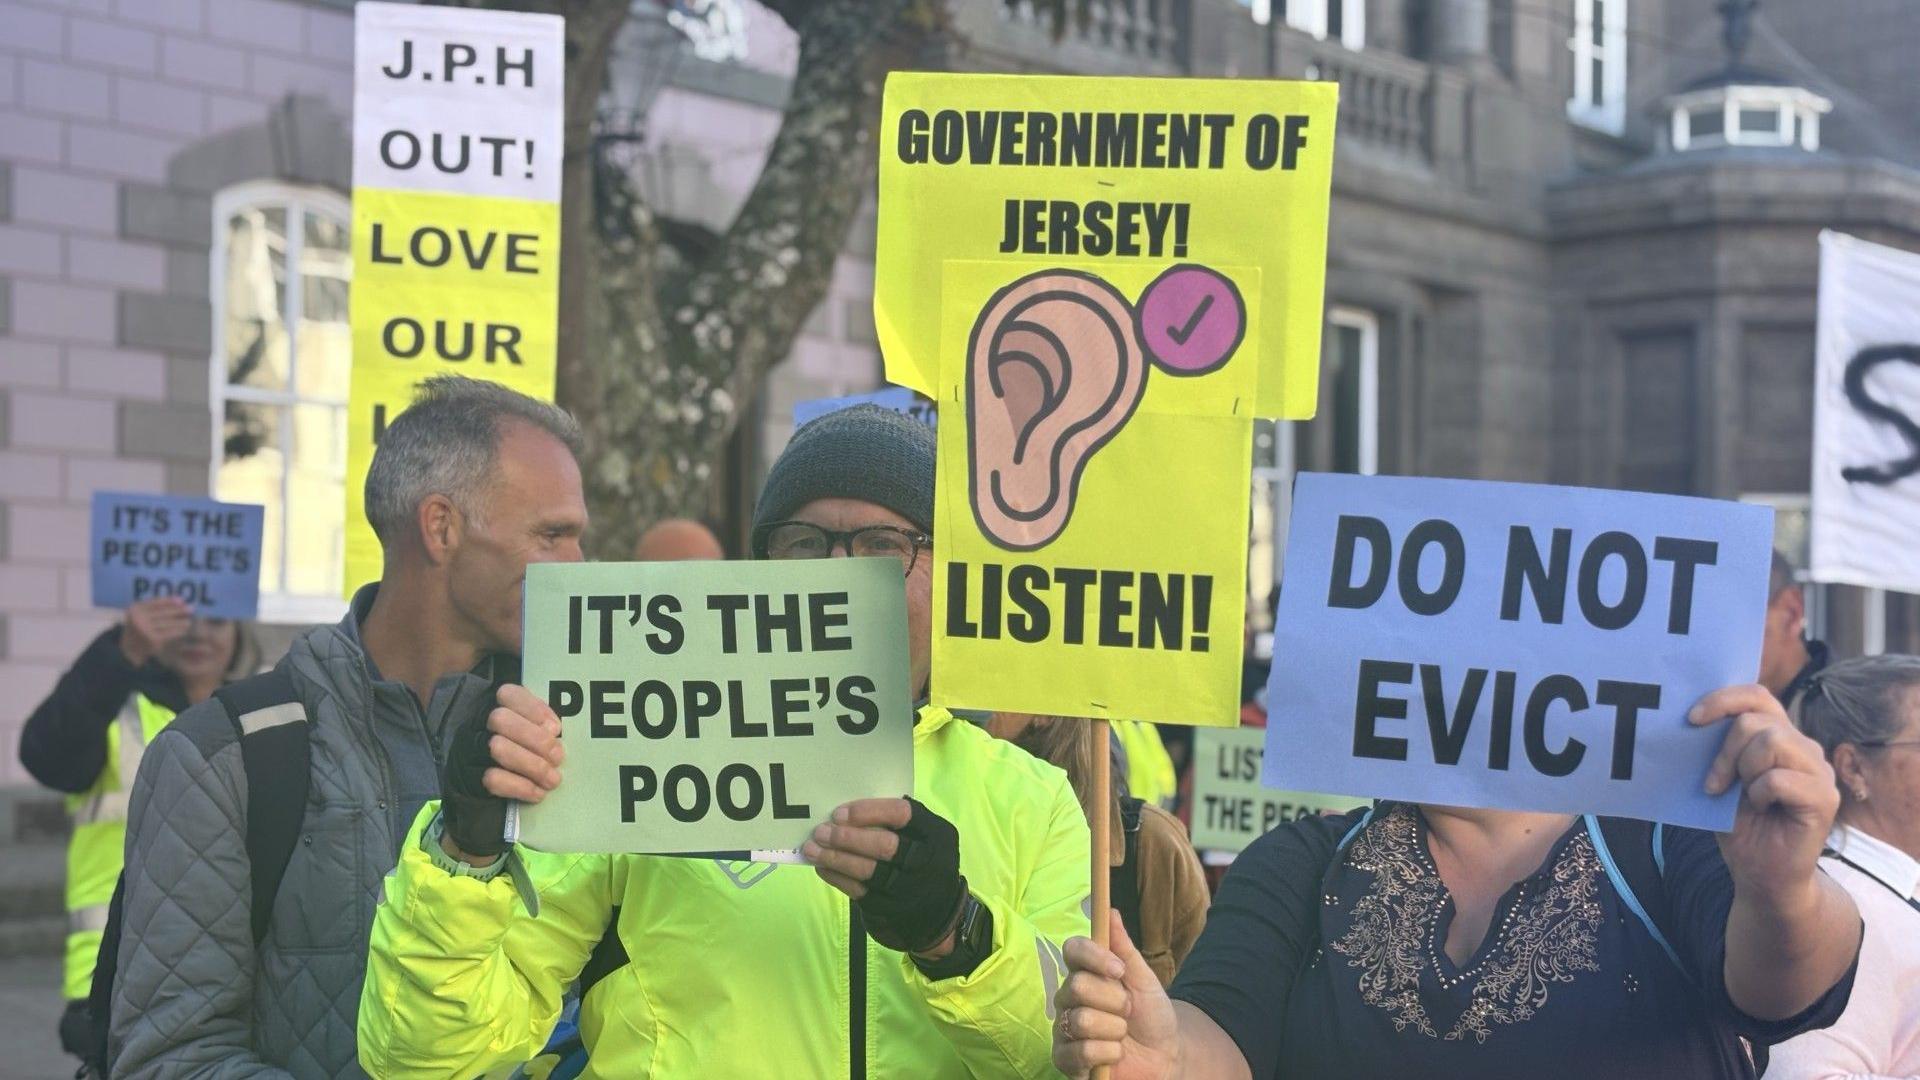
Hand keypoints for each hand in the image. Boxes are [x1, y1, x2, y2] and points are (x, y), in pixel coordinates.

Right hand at [121, 597, 192, 665]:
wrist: (128, 652)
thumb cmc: (139, 630)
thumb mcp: (142, 615)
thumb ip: (157, 606)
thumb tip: (180, 600)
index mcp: (134, 609)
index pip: (156, 602)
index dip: (170, 601)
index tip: (182, 600)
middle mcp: (138, 617)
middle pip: (164, 612)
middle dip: (178, 610)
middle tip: (191, 609)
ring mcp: (145, 628)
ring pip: (169, 622)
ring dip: (181, 621)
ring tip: (189, 620)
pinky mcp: (153, 639)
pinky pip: (170, 633)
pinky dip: (179, 631)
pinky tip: (184, 630)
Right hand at [439, 684, 563, 862]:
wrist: (480, 808)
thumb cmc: (514, 766)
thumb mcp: (525, 741)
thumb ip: (537, 729)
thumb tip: (555, 731)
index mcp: (491, 710)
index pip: (507, 693)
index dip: (534, 708)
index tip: (556, 728)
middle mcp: (475, 727)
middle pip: (500, 719)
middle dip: (536, 739)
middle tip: (559, 757)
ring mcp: (467, 753)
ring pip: (497, 748)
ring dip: (533, 765)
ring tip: (553, 779)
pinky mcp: (467, 781)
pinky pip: (493, 779)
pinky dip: (521, 787)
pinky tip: (538, 794)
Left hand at [804, 797, 964, 956]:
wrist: (938, 909)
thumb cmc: (924, 858)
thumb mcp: (925, 835)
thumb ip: (897, 821)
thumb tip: (847, 812)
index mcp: (936, 833)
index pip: (901, 814)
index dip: (868, 811)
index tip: (839, 813)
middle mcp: (925, 861)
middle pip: (883, 846)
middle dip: (847, 837)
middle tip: (821, 831)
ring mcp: (908, 888)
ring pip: (867, 871)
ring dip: (835, 858)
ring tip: (812, 848)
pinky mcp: (891, 907)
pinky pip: (859, 891)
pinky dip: (836, 877)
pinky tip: (821, 867)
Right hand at [1053, 911, 1179, 1079]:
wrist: (1164, 1056)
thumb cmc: (1151, 1015)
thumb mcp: (1144, 979)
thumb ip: (1124, 948)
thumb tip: (1110, 911)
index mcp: (1085, 973)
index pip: (1072, 950)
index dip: (1093, 957)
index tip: (1119, 970)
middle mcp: (1068, 998)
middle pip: (1077, 986)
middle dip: (1114, 1001)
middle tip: (1127, 1010)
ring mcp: (1064, 1028)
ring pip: (1081, 1020)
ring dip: (1114, 1030)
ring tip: (1122, 1035)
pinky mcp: (1064, 1059)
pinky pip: (1080, 1052)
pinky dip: (1108, 1053)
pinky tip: (1114, 1054)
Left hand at [1690, 683, 1838, 903]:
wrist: (1759, 872)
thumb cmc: (1737, 823)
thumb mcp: (1719, 777)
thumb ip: (1716, 747)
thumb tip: (1690, 718)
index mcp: (1780, 735)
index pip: (1757, 696)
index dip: (1723, 699)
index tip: (1691, 719)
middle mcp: (1804, 746)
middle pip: (1757, 721)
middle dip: (1724, 751)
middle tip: (1715, 783)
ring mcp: (1819, 770)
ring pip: (1771, 742)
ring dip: (1743, 770)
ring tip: (1742, 796)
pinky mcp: (1825, 798)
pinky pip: (1778, 779)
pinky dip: (1759, 794)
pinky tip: (1761, 809)